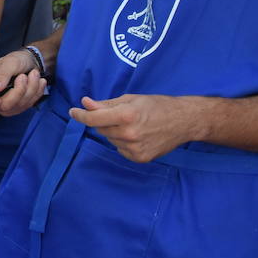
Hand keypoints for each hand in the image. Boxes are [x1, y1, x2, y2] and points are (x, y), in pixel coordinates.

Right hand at [0, 50, 47, 116]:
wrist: (30, 61)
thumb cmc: (16, 60)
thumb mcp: (8, 62)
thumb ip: (1, 75)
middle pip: (4, 107)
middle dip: (18, 91)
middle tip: (23, 76)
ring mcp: (8, 104)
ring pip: (20, 106)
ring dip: (30, 88)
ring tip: (33, 74)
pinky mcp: (20, 106)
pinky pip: (30, 104)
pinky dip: (37, 91)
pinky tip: (38, 81)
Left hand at [71, 94, 200, 162]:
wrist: (183, 121)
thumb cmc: (157, 105)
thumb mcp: (131, 99)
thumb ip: (106, 104)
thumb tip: (85, 104)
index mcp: (126, 115)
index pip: (94, 119)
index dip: (80, 115)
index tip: (73, 112)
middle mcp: (129, 134)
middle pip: (101, 129)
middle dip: (103, 120)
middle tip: (118, 114)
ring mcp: (134, 149)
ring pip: (110, 139)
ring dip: (114, 131)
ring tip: (133, 124)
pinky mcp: (139, 158)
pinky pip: (120, 149)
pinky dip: (123, 142)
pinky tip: (137, 135)